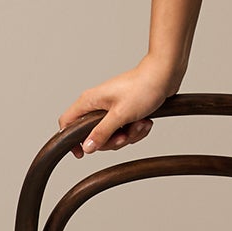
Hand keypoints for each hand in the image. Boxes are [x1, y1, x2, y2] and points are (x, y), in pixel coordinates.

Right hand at [57, 57, 180, 157]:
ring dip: (129, 134)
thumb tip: (87, 147)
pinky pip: (125, 130)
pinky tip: (145, 122)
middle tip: (125, 135)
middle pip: (93, 135)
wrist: (164, 77)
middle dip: (112, 140)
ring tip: (140, 123)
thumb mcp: (120, 115)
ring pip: (112, 135)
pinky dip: (136, 129)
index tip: (82, 153)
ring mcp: (111, 108)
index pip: (67, 122)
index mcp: (89, 101)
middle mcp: (97, 105)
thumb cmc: (142, 88)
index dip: (70, 140)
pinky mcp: (125, 111)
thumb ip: (101, 132)